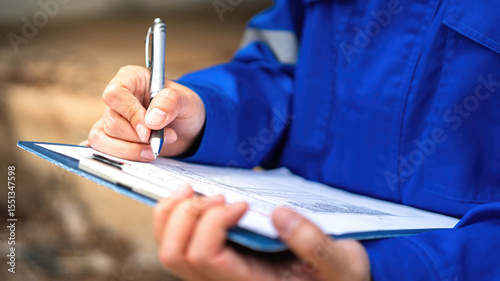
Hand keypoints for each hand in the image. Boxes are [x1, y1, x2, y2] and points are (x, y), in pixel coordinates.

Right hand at [88, 65, 205, 160]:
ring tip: (156, 149)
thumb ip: (170, 102)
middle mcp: (117, 100)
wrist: (188, 128)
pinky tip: (139, 158)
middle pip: (111, 122)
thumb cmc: (184, 108)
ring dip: (131, 151)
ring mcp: (111, 121)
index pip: (116, 94)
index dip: (130, 115)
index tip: (148, 131)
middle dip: (138, 138)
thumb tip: (151, 120)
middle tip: (165, 138)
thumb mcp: (186, 100)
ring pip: (102, 140)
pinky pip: (102, 151)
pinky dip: (120, 158)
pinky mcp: (112, 140)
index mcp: (131, 79)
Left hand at [153, 184, 370, 280]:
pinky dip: (174, 217)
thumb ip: (315, 244)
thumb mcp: (343, 264)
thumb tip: (276, 213)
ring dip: (173, 214)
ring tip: (194, 190)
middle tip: (217, 195)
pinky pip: (177, 244)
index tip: (242, 203)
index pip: (206, 257)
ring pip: (169, 250)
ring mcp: (215, 276)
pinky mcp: (215, 264)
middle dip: (188, 215)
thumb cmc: (338, 279)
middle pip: (176, 254)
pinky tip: (192, 198)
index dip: (212, 223)